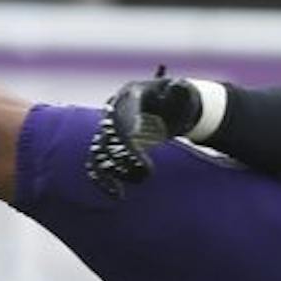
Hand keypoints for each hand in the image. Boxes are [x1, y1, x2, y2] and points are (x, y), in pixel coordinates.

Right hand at [87, 67, 202, 197]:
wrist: (170, 106)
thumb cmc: (178, 99)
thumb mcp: (183, 93)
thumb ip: (181, 92)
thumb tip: (179, 86)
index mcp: (131, 94)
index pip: (125, 110)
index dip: (127, 125)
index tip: (136, 139)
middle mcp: (114, 109)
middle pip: (110, 132)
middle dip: (125, 153)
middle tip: (146, 171)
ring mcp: (109, 127)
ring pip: (101, 150)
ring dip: (116, 168)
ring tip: (142, 178)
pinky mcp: (108, 144)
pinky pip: (97, 162)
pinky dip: (102, 178)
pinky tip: (116, 194)